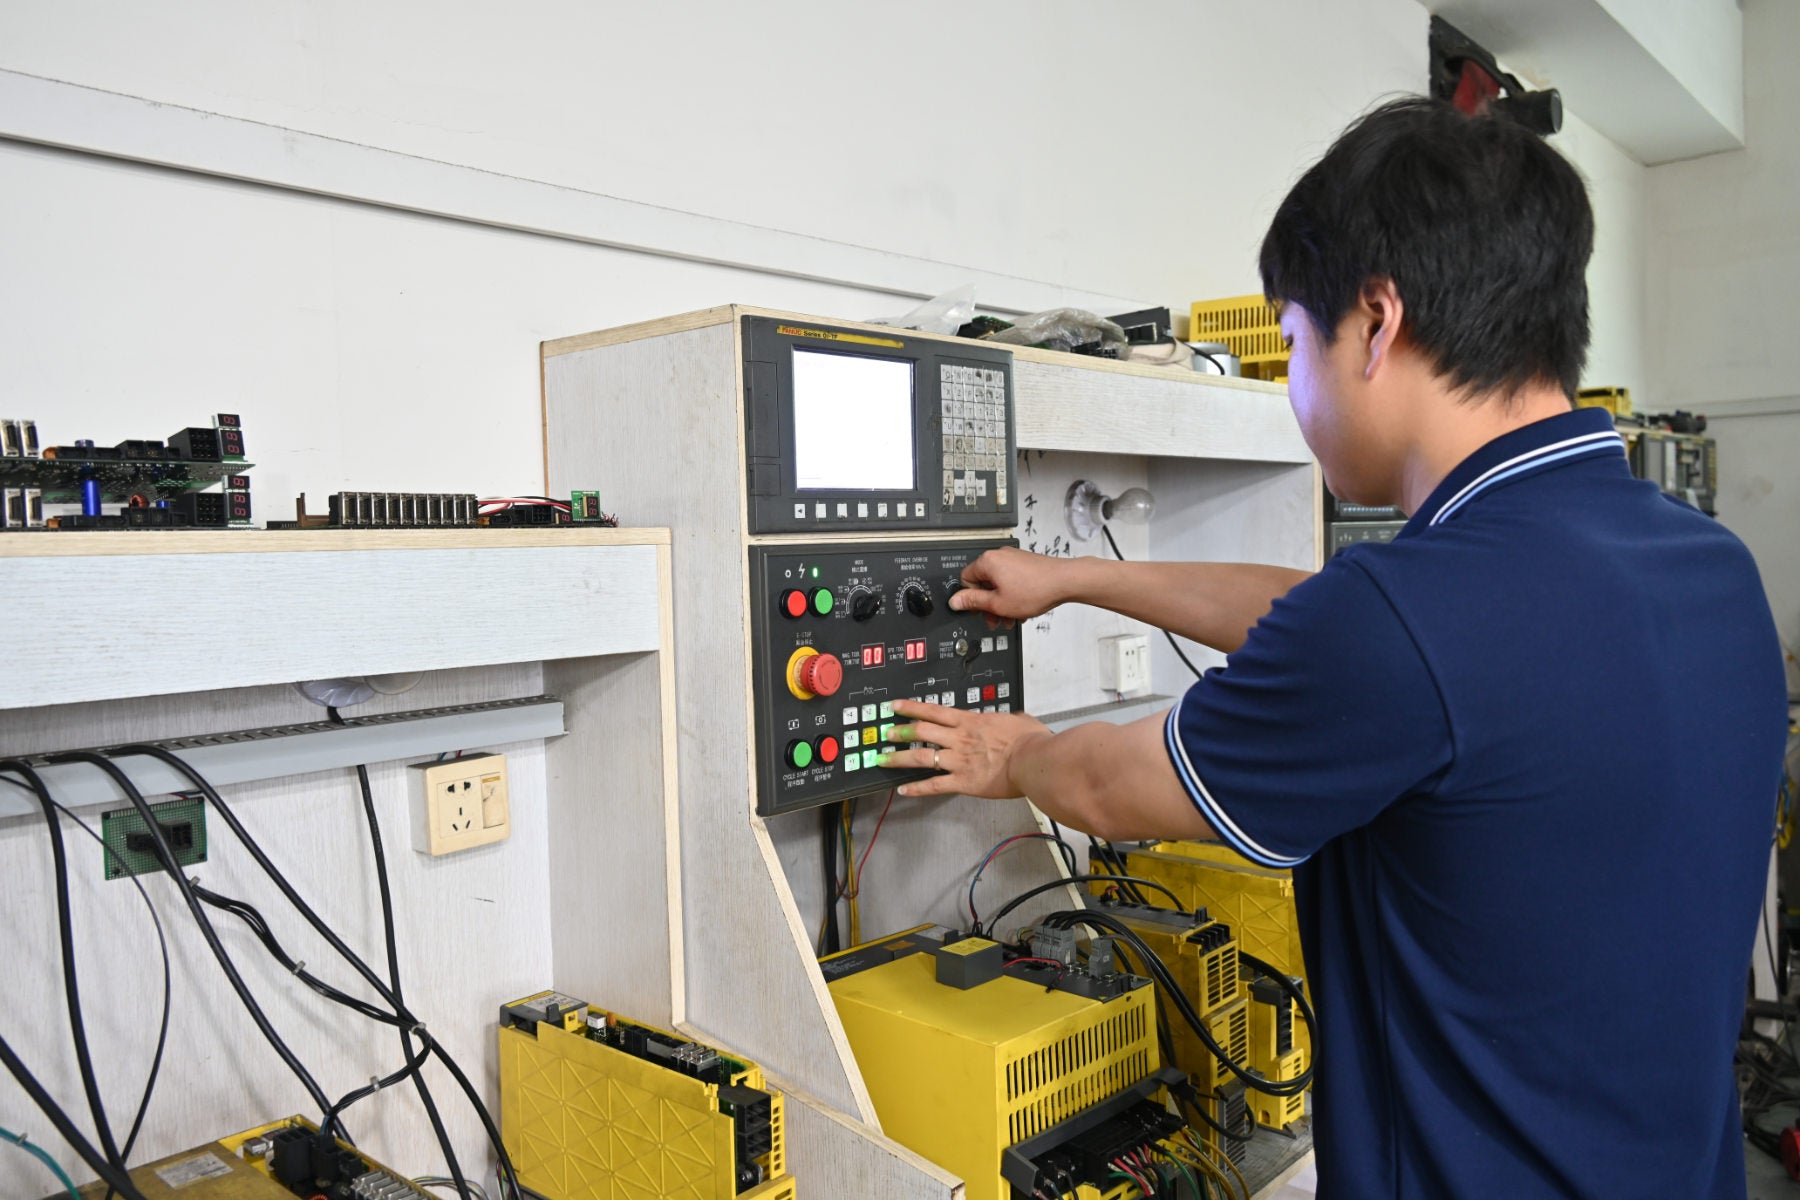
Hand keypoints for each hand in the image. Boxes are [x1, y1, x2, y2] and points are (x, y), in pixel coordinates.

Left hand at [879, 699, 1051, 798]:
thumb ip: (1007, 719)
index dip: (911, 708)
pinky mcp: (963, 782)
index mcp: (970, 722)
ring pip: (922, 757)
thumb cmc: (1029, 740)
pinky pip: (935, 786)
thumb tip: (1012, 718)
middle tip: (886, 732)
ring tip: (883, 758)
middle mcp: (959, 739)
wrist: (1033, 760)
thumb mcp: (1018, 720)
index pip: (934, 711)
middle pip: (921, 731)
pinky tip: (904, 790)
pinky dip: (917, 788)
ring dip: (900, 757)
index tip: (896, 706)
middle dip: (900, 731)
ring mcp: (959, 761)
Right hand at [950, 547, 1080, 628]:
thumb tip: (955, 601)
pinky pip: (1012, 580)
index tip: (979, 611)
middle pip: (983, 583)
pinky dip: (1013, 594)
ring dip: (1002, 603)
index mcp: (987, 562)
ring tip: (1012, 618)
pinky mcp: (1026, 563)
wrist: (1065, 581)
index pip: (965, 579)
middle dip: (989, 604)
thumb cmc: (1035, 590)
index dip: (971, 599)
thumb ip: (973, 602)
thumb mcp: (998, 603)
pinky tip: (1023, 609)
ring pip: (999, 584)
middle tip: (996, 619)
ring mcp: (1014, 558)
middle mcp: (999, 556)